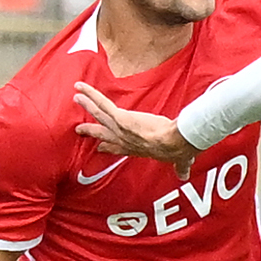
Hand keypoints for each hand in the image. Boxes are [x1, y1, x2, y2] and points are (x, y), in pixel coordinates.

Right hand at [74, 81, 199, 178]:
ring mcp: (118, 129)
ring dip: (87, 105)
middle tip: (79, 129)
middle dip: (90, 131)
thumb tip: (184, 174)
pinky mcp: (119, 117)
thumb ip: (180, 166)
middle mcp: (123, 140)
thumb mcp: (178, 160)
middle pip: (102, 134)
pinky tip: (80, 87)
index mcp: (135, 150)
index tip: (101, 147)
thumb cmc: (177, 151)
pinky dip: (90, 94)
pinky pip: (102, 104)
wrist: (174, 143)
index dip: (108, 147)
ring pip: (98, 114)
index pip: (118, 149)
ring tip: (76, 97)